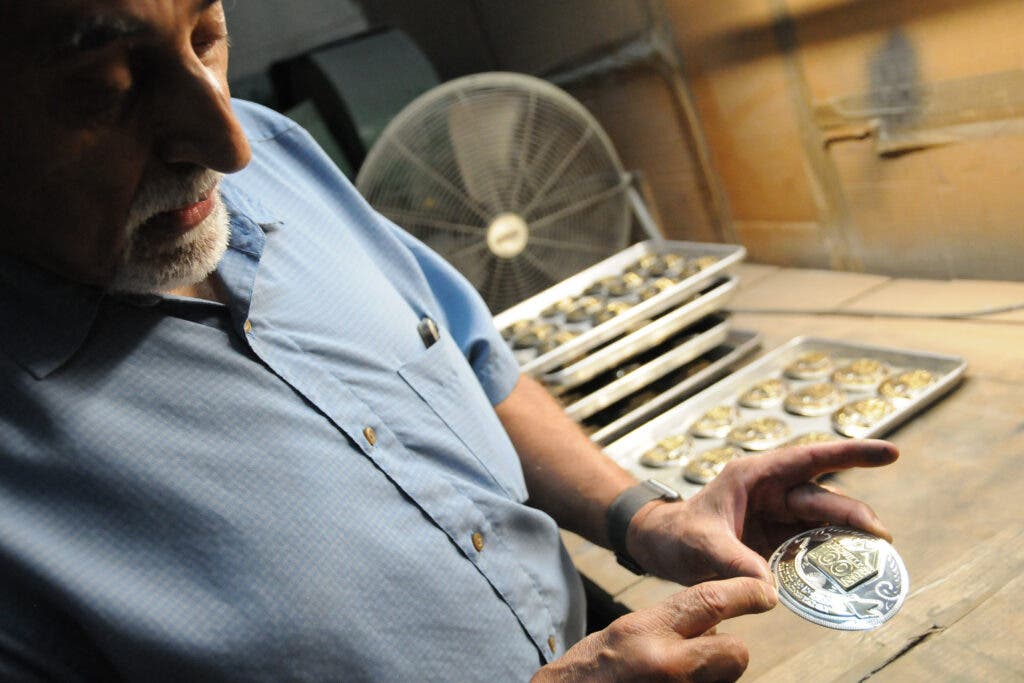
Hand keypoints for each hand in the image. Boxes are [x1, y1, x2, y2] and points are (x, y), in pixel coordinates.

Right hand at [532, 577, 776, 681]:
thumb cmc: (594, 670)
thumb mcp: (630, 632)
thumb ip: (673, 625)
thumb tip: (714, 626)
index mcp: (648, 632)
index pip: (710, 602)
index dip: (745, 594)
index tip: (765, 594)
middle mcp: (666, 664)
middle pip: (737, 654)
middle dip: (729, 653)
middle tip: (706, 655)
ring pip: (725, 681)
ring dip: (710, 678)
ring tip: (670, 677)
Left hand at [628, 439, 897, 584]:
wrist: (662, 548)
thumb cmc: (677, 535)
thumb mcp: (701, 546)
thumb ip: (733, 563)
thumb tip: (767, 589)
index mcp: (755, 476)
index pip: (810, 459)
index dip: (851, 454)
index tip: (890, 452)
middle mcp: (771, 491)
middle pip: (821, 498)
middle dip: (853, 514)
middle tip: (882, 537)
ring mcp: (777, 516)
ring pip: (822, 522)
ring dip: (848, 537)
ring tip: (875, 555)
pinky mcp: (778, 540)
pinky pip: (812, 544)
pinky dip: (831, 556)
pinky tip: (851, 570)